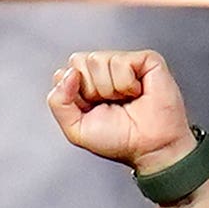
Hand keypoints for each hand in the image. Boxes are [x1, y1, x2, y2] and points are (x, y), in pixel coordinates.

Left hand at [46, 51, 198, 176]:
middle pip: (78, 61)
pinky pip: (121, 61)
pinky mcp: (146, 60)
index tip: (92, 111)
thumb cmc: (120, 140)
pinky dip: (126, 83)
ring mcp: (124, 63)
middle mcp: (103, 70)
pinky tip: (137, 92)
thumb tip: (68, 73)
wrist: (151, 148)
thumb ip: (58, 102)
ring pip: (97, 59)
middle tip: (111, 105)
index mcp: (85, 84)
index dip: (74, 95)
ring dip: (110, 88)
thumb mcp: (75, 129)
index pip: (64, 73)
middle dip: (91, 90)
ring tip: (126, 100)